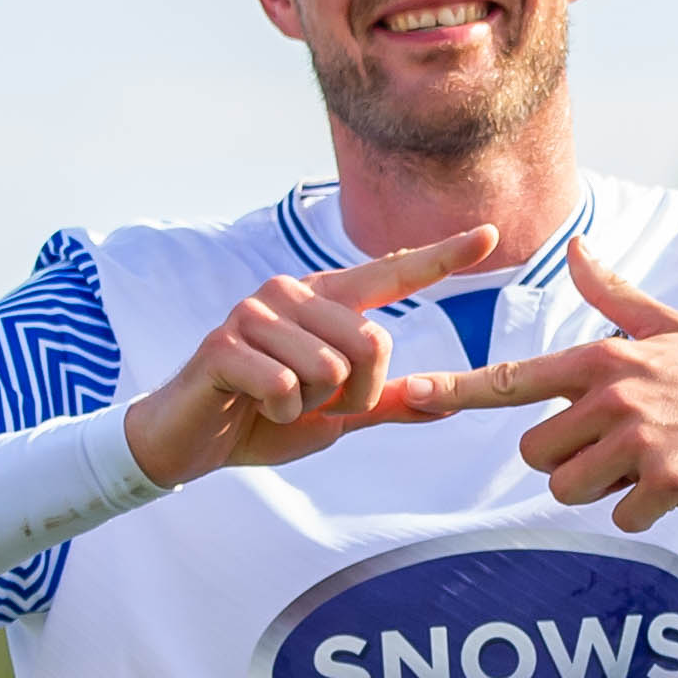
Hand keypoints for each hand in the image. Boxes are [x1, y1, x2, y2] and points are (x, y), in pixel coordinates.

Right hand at [124, 227, 499, 486]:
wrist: (187, 442)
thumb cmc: (261, 419)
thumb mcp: (335, 416)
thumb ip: (385, 402)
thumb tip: (447, 401)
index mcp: (324, 302)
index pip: (392, 273)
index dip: (442, 256)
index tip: (490, 235)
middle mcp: (291, 293)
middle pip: (372, 342)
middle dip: (353, 396)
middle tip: (312, 405)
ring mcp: (255, 314)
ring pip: (332, 369)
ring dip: (312, 407)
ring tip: (278, 403)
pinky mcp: (225, 344)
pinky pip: (289, 386)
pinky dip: (280, 413)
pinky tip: (254, 407)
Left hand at [391, 240, 677, 532]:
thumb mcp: (668, 327)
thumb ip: (614, 297)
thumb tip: (580, 251)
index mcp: (603, 358)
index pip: (512, 379)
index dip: (455, 391)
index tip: (406, 396)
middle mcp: (613, 394)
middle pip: (534, 453)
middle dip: (567, 460)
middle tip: (618, 446)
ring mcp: (639, 439)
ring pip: (568, 488)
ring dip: (601, 488)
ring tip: (649, 462)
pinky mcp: (667, 481)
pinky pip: (619, 515)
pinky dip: (643, 512)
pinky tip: (677, 484)